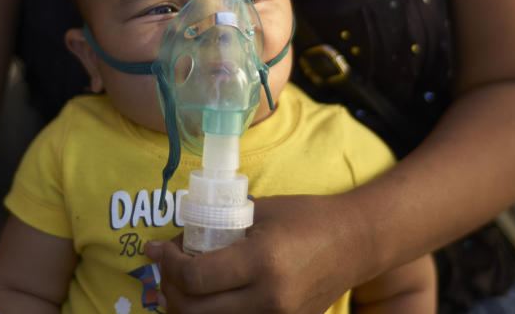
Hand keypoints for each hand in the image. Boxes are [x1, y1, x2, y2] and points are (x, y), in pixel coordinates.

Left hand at [145, 194, 366, 313]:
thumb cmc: (308, 217)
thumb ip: (218, 226)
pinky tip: (206, 298)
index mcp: (263, 261)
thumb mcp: (260, 211)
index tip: (158, 249)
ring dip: (186, 308)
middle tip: (164, 267)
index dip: (166, 264)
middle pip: (195, 311)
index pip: (195, 278)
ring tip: (179, 286)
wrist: (356, 242)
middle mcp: (269, 298)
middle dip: (169, 289)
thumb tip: (177, 240)